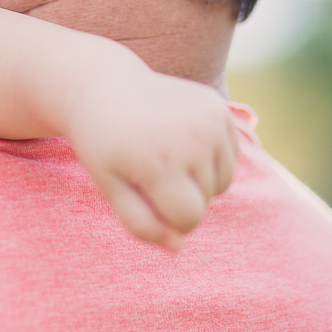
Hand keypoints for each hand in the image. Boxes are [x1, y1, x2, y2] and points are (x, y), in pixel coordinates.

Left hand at [65, 61, 238, 251]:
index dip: (168, 220)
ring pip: (223, 181)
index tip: (146, 200)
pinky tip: (179, 140)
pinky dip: (210, 158)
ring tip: (163, 157)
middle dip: (180, 197)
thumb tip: (179, 247)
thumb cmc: (101, 142)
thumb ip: (140, 222)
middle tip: (146, 169)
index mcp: (159, 161)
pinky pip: (230, 156)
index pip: (189, 219)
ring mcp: (208, 119)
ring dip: (199, 180)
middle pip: (206, 201)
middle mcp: (190, 138)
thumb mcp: (108, 185)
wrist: (103, 85)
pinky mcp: (216, 107)